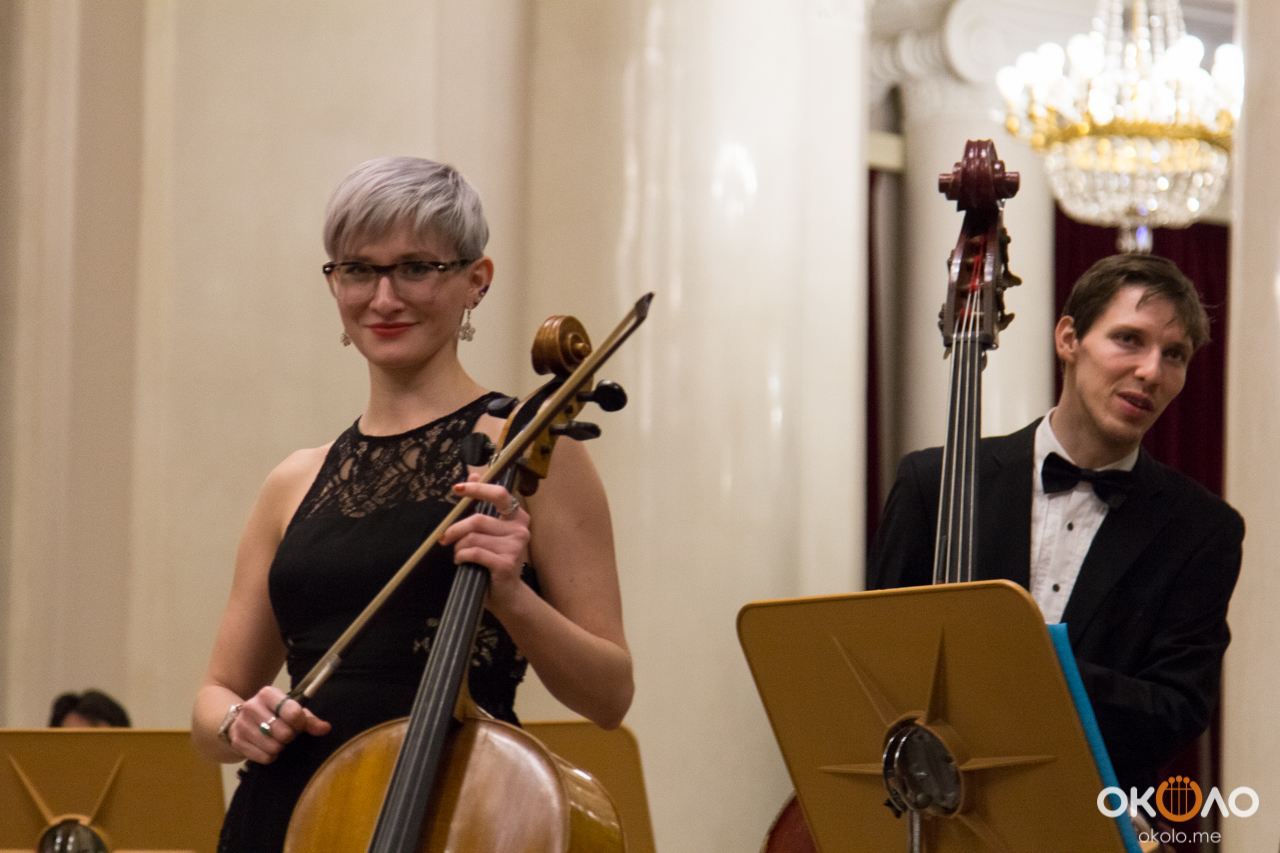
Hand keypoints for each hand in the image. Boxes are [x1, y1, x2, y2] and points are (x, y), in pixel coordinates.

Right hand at [226, 686, 329, 763]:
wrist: (239, 720)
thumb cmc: (272, 714)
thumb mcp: (291, 711)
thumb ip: (309, 719)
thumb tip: (325, 728)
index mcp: (268, 694)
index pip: (293, 712)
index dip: (300, 723)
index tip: (299, 724)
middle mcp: (252, 707)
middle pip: (284, 733)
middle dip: (290, 736)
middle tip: (286, 733)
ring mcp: (242, 725)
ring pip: (274, 747)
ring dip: (280, 747)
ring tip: (276, 739)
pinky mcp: (238, 742)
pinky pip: (265, 758)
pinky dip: (270, 756)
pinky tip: (267, 747)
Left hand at [441, 474, 531, 610]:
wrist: (507, 594)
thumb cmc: (496, 560)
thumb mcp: (490, 531)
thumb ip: (484, 504)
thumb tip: (473, 474)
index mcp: (517, 517)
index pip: (499, 494)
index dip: (477, 489)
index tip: (457, 489)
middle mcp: (521, 529)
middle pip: (478, 520)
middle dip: (456, 529)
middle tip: (444, 538)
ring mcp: (516, 546)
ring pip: (473, 538)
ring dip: (459, 548)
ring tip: (459, 555)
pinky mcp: (507, 563)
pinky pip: (475, 552)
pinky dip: (462, 557)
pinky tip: (462, 562)